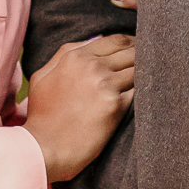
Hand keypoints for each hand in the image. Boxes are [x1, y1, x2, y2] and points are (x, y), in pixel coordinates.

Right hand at [22, 34, 135, 181]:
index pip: (115, 40)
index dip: (130, 43)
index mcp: (74, 56)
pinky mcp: (115, 105)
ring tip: (145, 80)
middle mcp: (92, 66)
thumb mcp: (42, 76)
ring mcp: (105, 85)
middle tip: (147, 63)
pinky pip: (138, 91)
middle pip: (130, 52)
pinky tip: (139, 97)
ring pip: (137, 71)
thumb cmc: (42, 115)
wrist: (46, 147)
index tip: (135, 49)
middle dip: (141, 55)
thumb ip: (63, 55)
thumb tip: (90, 42)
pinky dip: (140, 92)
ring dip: (142, 75)